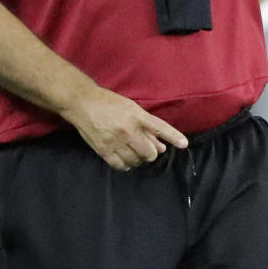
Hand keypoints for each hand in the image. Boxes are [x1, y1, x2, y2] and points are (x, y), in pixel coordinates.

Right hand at [64, 85, 188, 170]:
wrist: (83, 103)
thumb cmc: (109, 103)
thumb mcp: (131, 108)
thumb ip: (146, 127)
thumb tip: (161, 145)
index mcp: (136, 116)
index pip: (159, 127)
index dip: (173, 136)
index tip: (184, 144)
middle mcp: (128, 130)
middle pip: (149, 152)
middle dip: (151, 153)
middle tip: (147, 149)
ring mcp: (115, 141)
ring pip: (136, 161)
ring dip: (139, 159)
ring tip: (135, 152)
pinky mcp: (104, 150)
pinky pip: (121, 165)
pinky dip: (127, 165)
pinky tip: (127, 159)